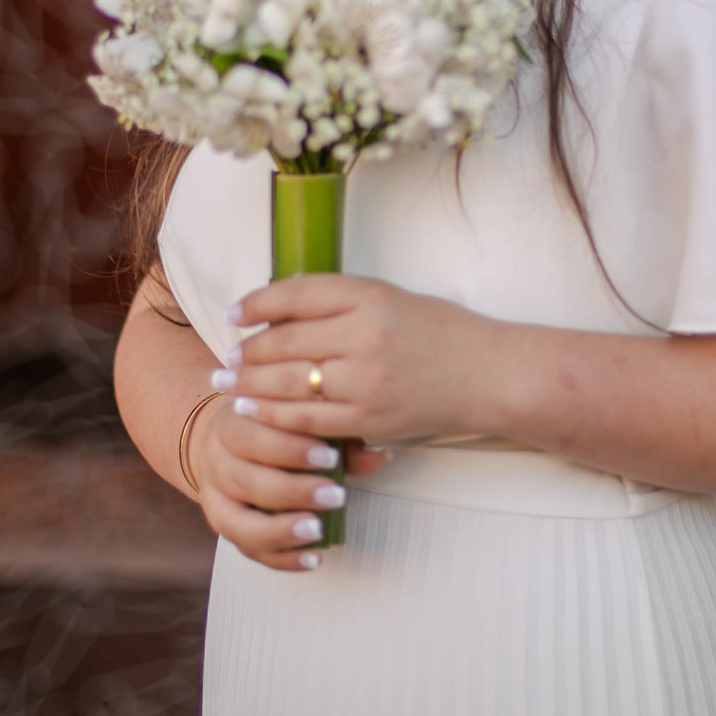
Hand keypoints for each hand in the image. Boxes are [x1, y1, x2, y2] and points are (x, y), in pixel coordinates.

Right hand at [186, 391, 390, 573]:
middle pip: (244, 479)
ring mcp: (214, 500)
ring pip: (237, 522)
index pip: (252, 435)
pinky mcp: (224, 530)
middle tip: (335, 496)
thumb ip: (338, 437)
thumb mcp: (302, 423)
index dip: (290, 448)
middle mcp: (215, 462)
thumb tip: (377, 457)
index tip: (330, 457)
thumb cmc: (278, 429)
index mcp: (231, 424)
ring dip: (280, 530)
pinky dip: (281, 558)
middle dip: (292, 491)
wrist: (231, 444)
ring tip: (318, 530)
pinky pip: (247, 551)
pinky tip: (313, 557)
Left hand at [216, 273, 501, 449]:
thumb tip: (278, 311)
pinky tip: (254, 410)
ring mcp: (366, 381)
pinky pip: (308, 420)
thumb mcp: (392, 298)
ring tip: (227, 383)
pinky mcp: (369, 419)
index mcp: (370, 296)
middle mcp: (365, 335)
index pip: (296, 295)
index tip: (234, 313)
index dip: (257, 303)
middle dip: (246, 351)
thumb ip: (341, 302)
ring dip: (250, 384)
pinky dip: (274, 415)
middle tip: (224, 357)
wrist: (490, 375)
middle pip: (285, 342)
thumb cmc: (441, 332)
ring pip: (289, 383)